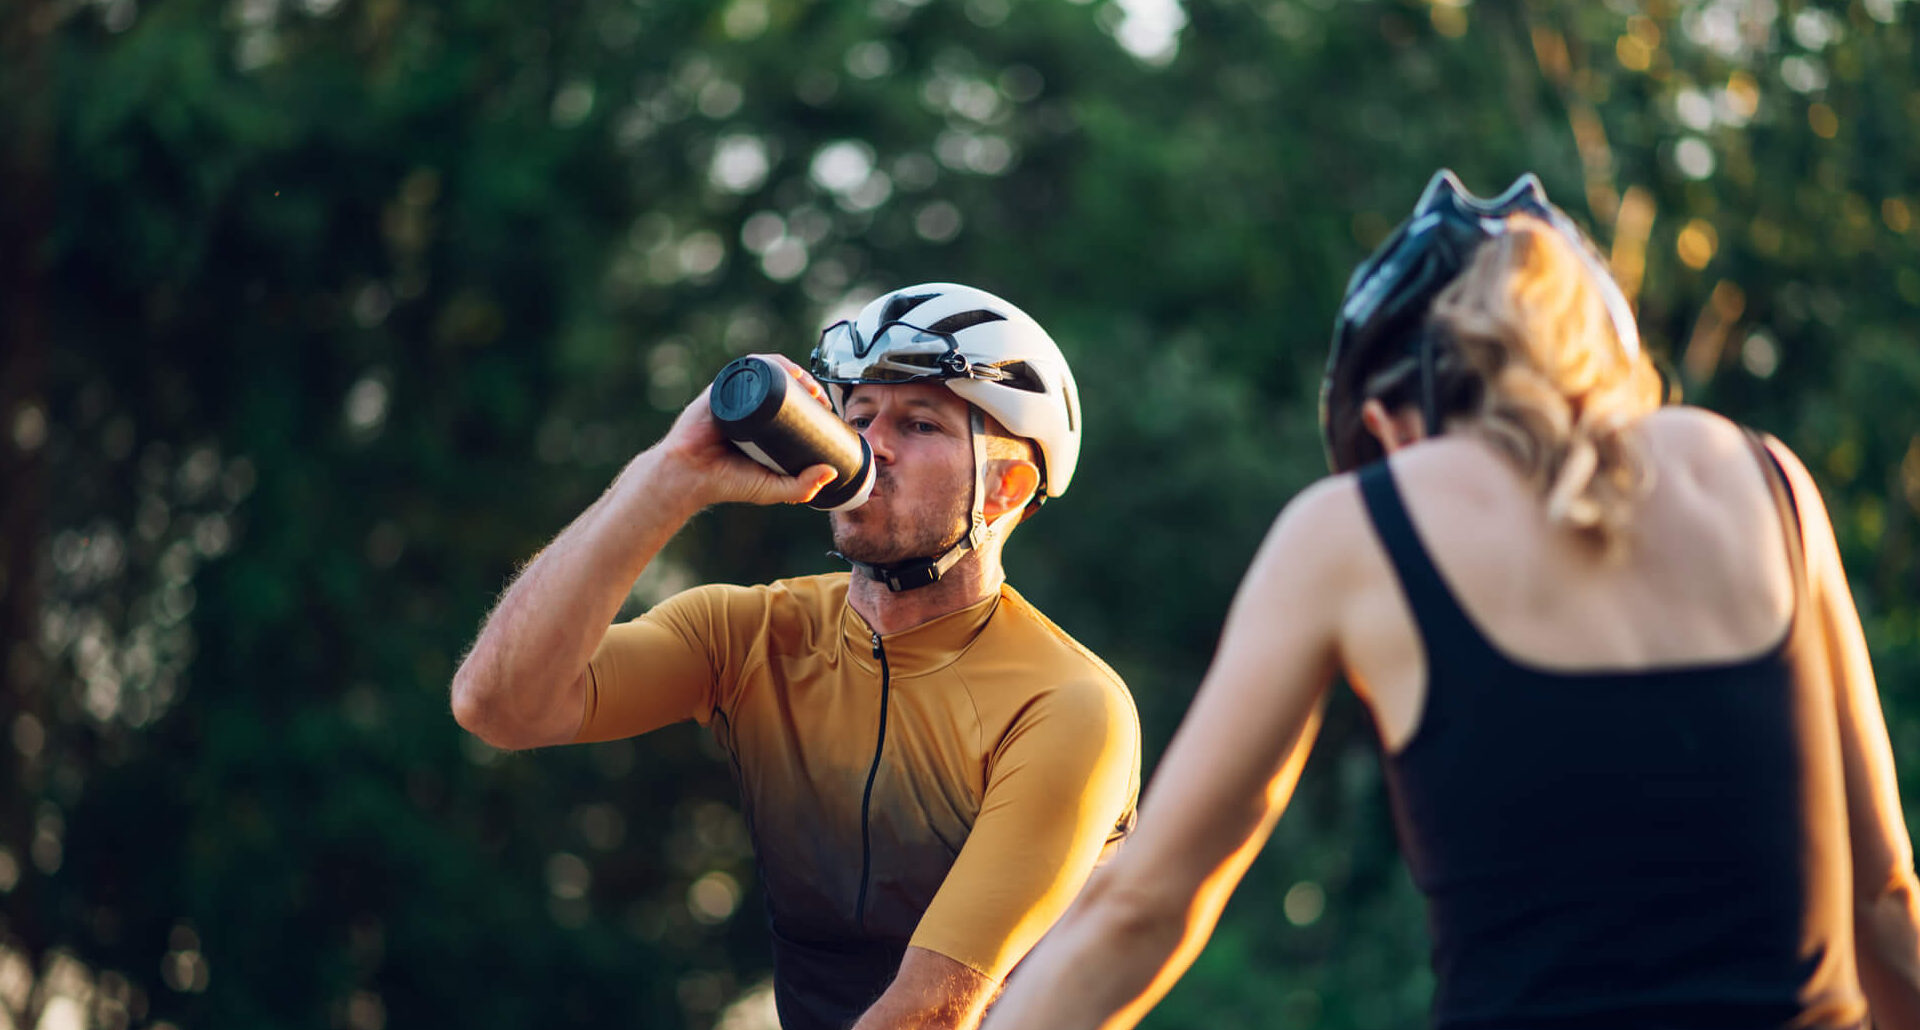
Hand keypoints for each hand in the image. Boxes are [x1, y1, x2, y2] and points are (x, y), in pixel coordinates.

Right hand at [649, 353, 839, 509]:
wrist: (688, 476)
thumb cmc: (726, 483)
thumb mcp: (772, 488)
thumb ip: (802, 487)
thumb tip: (832, 472)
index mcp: (762, 425)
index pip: (791, 404)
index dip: (811, 401)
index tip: (826, 408)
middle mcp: (749, 407)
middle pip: (782, 385)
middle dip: (805, 383)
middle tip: (820, 396)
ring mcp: (734, 396)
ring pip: (766, 373)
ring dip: (790, 370)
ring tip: (806, 383)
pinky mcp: (720, 389)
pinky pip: (744, 369)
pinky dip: (765, 364)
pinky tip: (783, 369)